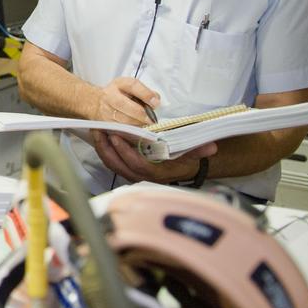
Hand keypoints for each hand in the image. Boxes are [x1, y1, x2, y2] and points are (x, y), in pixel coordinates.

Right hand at [92, 76, 158, 127]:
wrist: (97, 102)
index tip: (156, 103)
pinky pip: (119, 128)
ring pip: (120, 118)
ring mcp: (105, 110)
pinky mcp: (105, 122)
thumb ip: (145, 92)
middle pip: (122, 103)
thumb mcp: (131, 88)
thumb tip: (156, 100)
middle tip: (151, 119)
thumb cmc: (119, 94)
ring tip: (146, 124)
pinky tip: (138, 128)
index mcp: (119, 84)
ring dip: (136, 123)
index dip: (145, 94)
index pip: (132, 85)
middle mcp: (109, 95)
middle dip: (139, 113)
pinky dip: (131, 129)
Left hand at [93, 133, 217, 184]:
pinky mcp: (127, 170)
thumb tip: (211, 147)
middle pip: (120, 166)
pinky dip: (104, 151)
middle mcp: (143, 177)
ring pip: (113, 165)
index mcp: (157, 173)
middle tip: (101, 131)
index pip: (138, 165)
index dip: (126, 152)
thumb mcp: (192, 154)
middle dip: (108, 149)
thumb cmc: (185, 159)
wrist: (183, 167)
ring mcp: (134, 175)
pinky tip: (100, 138)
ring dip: (103, 149)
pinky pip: (112, 163)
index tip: (117, 137)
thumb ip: (199, 149)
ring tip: (97, 131)